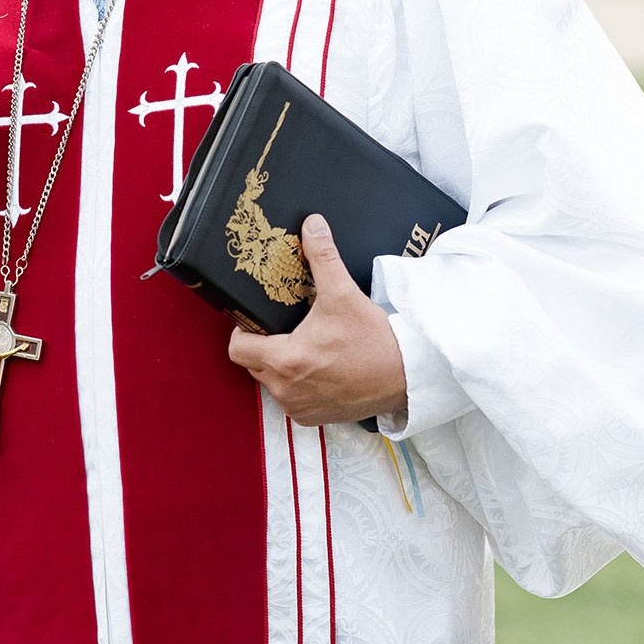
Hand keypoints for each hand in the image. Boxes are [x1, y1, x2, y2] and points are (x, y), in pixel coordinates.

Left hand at [227, 216, 408, 426]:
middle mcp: (287, 390)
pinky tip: (317, 368)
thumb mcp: (344, 294)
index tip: (259, 319)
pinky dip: (298, 386)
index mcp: (286, 360)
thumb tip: (312, 226)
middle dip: (262, 345)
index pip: (237, 348)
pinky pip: (291, 400)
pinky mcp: (315, 417)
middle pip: (252, 364)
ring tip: (303, 347)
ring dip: (279, 367)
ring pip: (270, 383)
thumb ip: (323, 257)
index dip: (243, 330)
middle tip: (284, 328)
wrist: (407, 374)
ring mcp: (300, 407)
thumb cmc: (375, 341)